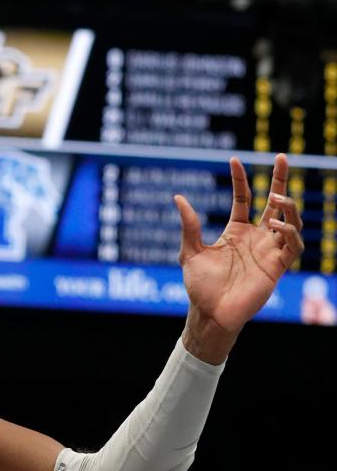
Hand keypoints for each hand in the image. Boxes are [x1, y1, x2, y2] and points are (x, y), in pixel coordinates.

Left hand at [175, 153, 303, 361]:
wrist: (209, 314)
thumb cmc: (199, 286)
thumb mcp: (189, 251)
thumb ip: (189, 225)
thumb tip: (177, 197)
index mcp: (235, 231)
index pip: (244, 198)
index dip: (240, 180)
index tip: (234, 159)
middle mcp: (255, 238)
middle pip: (274, 203)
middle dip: (279, 179)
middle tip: (280, 156)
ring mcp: (268, 251)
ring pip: (289, 221)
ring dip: (287, 207)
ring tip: (276, 198)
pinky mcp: (277, 267)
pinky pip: (292, 246)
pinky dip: (288, 232)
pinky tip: (275, 226)